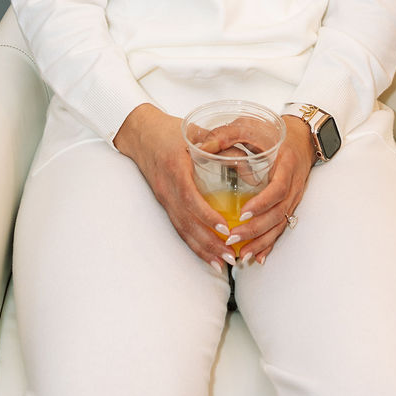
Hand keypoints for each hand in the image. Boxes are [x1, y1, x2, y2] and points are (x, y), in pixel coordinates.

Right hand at [113, 104, 238, 266]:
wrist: (140, 132)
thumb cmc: (170, 130)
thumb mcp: (199, 133)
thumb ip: (227, 150)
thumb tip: (255, 173)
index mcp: (175, 169)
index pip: (190, 198)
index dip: (207, 216)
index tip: (225, 228)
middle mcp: (167, 188)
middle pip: (186, 222)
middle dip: (208, 243)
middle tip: (230, 257)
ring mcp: (163, 198)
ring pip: (182, 229)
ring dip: (201, 249)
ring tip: (221, 265)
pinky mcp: (164, 203)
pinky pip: (178, 227)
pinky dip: (192, 243)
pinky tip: (206, 254)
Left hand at [228, 116, 313, 264]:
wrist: (300, 136)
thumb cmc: (270, 131)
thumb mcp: (249, 126)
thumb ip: (226, 135)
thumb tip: (201, 146)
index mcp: (286, 164)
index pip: (278, 189)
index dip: (262, 203)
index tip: (243, 214)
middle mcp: (293, 184)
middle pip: (279, 213)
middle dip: (257, 229)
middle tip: (233, 238)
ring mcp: (294, 196)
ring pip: (281, 223)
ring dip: (263, 241)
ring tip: (243, 254)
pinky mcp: (290, 204)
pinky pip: (282, 226)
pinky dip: (270, 242)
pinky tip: (258, 256)